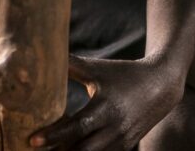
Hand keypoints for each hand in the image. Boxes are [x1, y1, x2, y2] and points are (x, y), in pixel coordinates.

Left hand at [30, 56, 183, 150]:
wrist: (161, 85)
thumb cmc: (124, 74)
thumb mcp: (98, 68)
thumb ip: (71, 65)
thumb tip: (44, 54)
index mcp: (105, 106)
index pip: (75, 127)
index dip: (53, 136)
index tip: (32, 140)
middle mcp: (114, 127)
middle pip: (80, 150)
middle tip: (33, 149)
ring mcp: (121, 140)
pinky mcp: (125, 147)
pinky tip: (71, 148)